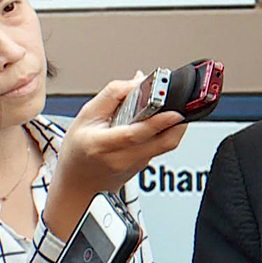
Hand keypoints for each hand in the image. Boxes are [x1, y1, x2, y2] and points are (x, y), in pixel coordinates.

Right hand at [45, 74, 186, 237]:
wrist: (79, 182)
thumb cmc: (79, 148)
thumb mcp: (86, 115)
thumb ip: (113, 94)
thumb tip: (138, 80)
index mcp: (101, 145)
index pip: (135, 134)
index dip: (157, 122)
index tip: (173, 110)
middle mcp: (121, 158)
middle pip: (162, 142)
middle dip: (177, 121)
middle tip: (182, 104)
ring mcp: (136, 164)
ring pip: (167, 145)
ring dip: (174, 124)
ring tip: (169, 107)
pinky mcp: (146, 165)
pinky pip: (163, 147)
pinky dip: (166, 131)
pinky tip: (160, 121)